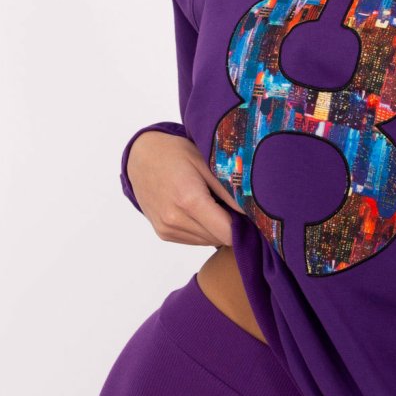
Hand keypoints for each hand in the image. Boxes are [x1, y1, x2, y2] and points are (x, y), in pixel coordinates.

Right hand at [127, 130, 242, 247]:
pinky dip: (203, 229)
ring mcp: (167, 228)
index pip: (227, 233)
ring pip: (207, 241)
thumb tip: (254, 212)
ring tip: (213, 203)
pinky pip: (194, 240)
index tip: (249, 214)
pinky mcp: (163, 233)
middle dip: (230, 226)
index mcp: (189, 200)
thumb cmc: (176, 154)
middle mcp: (175, 219)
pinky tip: (200, 209)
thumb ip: (230, 190)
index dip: (242, 226)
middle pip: (219, 239)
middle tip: (232, 204)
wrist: (141, 157)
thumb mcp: (206, 163)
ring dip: (216, 228)